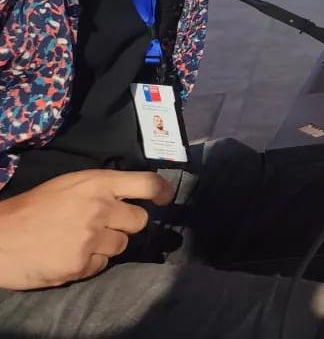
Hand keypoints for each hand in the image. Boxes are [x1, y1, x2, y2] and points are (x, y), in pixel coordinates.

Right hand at [0, 169, 172, 289]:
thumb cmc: (32, 208)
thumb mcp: (69, 185)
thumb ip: (101, 189)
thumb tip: (130, 197)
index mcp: (97, 183)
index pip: (146, 184)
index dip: (162, 192)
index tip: (165, 199)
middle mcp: (100, 208)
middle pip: (139, 220)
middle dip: (125, 224)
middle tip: (103, 226)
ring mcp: (91, 238)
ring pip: (121, 245)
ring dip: (106, 245)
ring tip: (78, 241)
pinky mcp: (81, 264)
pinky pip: (101, 265)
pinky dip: (89, 263)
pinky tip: (68, 255)